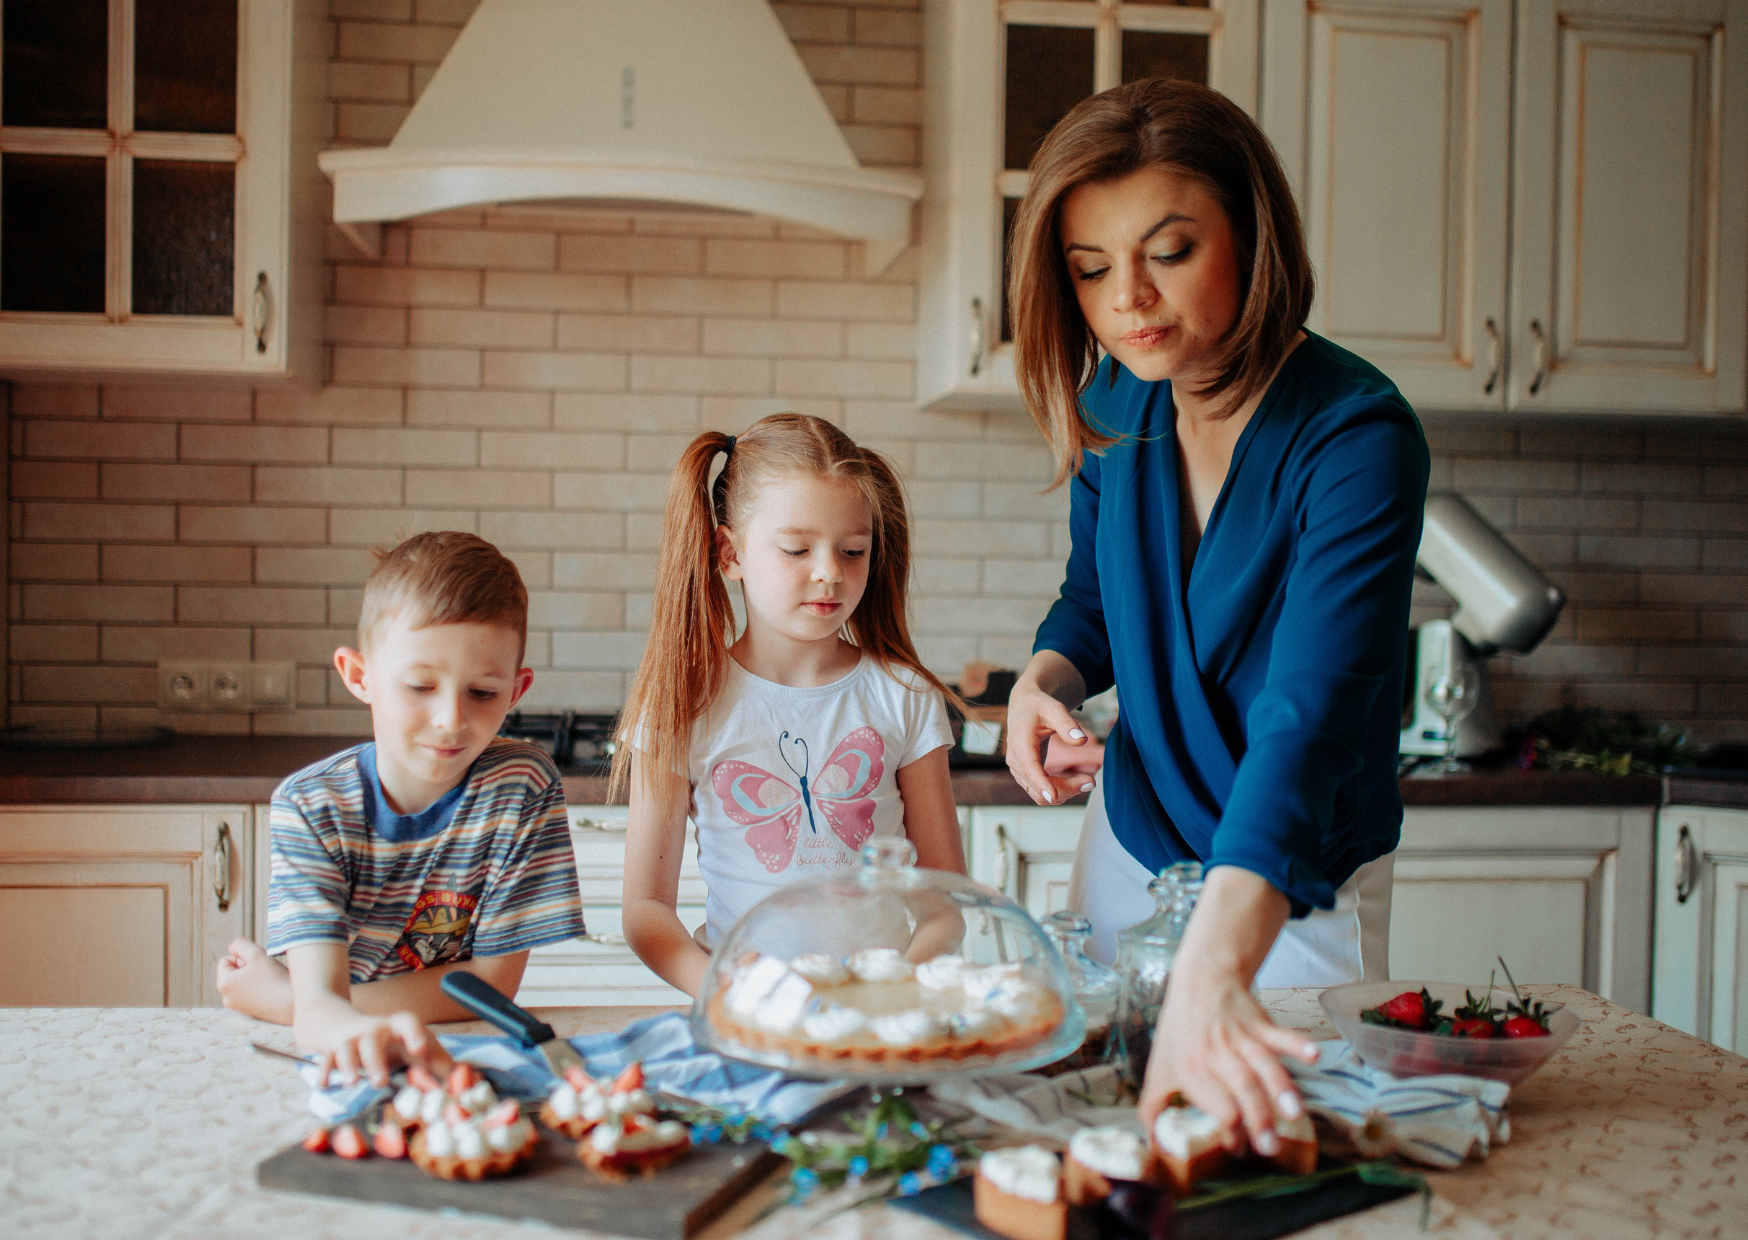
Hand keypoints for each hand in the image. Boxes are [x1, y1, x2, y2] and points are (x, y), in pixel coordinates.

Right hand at [317, 1011, 453, 1088]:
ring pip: (347, 1048)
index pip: (407, 1022)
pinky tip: (325, 1085)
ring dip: (349, 1065)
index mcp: (398, 1026)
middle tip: (380, 1082)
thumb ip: (438, 1063)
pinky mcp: (332, 1051)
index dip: (414, 1034)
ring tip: (351, 1083)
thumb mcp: (414, 1047)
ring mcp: (351, 1039)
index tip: (421, 1050)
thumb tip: (467, 1083)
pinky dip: (325, 1072)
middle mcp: (374, 1030)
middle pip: (373, 1039)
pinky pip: (326, 1060)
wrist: (344, 1025)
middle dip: (376, 1060)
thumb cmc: (391, 1041)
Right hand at [1005, 670, 1094, 806]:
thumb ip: (1068, 724)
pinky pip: (1041, 792)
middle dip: (1066, 789)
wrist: (1025, 706)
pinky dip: (1060, 791)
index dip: (1041, 784)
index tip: (1054, 797)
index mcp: (1021, 743)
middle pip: (1038, 788)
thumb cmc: (1039, 706)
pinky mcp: (1026, 775)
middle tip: (1092, 782)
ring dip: (1064, 793)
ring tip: (1088, 781)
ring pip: (1040, 795)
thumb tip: (1082, 741)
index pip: (1029, 769)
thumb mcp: (1054, 709)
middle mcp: (1016, 761)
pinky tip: (1077, 781)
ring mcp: (1019, 770)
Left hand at [1136, 960, 1319, 1154]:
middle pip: (1241, 1088)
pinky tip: (1313, 1055)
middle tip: (1270, 1147)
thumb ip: (1152, 1108)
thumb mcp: (1158, 1068)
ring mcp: (1241, 1038)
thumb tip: (1152, 1143)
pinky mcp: (1260, 1024)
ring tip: (1294, 1113)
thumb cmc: (1179, 1030)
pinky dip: (1298, 1043)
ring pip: (1263, 1064)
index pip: (1216, 1108)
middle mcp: (1217, 1055)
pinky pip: (1280, 1034)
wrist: (1200, 982)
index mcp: (1191, 1070)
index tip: (1240, 1149)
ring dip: (1280, 1088)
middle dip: (1257, 1119)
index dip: (1230, 1133)